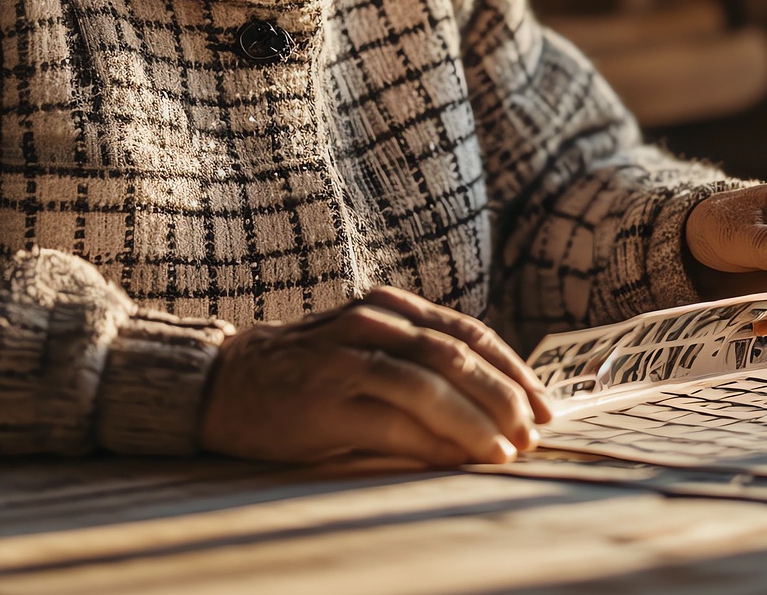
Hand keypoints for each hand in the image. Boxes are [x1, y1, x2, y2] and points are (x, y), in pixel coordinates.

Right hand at [197, 286, 552, 467]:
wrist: (221, 384)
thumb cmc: (304, 373)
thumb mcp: (364, 348)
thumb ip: (417, 361)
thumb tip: (491, 406)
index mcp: (388, 307)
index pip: (468, 333)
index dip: (513, 370)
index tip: (545, 405)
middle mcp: (371, 323)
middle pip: (457, 356)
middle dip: (505, 397)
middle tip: (534, 433)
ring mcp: (346, 359)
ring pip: (430, 384)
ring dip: (477, 421)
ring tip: (506, 450)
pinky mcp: (325, 400)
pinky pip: (393, 420)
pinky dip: (434, 440)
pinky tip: (460, 458)